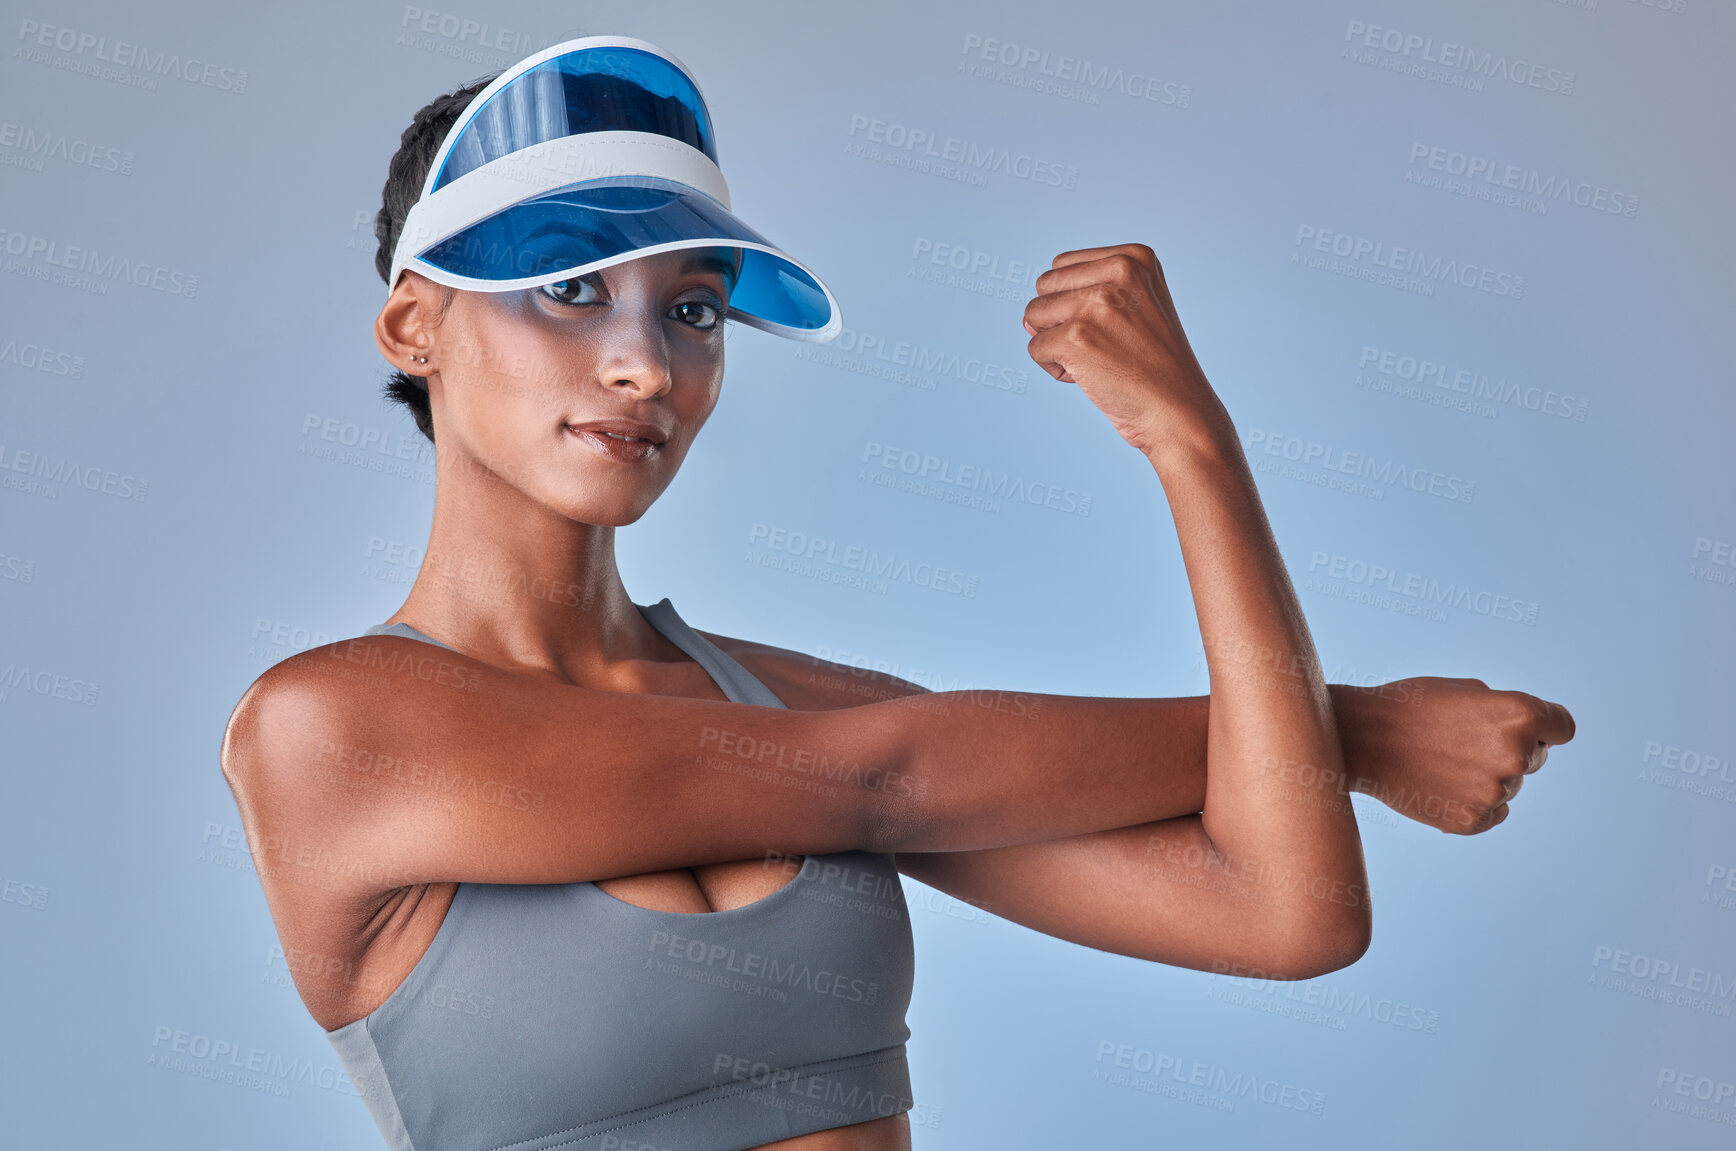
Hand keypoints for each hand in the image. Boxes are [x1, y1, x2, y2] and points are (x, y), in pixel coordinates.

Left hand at [1022, 243, 1226, 459]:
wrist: (1178, 411)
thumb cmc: (1154, 366)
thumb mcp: (1136, 307)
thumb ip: (1083, 295)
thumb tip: (1027, 319)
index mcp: (1133, 257)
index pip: (1062, 266)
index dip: (1075, 303)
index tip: (1112, 326)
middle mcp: (1117, 272)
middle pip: (1045, 287)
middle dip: (1061, 320)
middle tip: (1104, 345)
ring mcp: (1096, 304)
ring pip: (1034, 316)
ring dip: (1056, 344)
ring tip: (1098, 359)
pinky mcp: (1076, 337)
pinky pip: (1035, 348)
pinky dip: (1055, 368)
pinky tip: (1091, 376)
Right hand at [1331, 678, 1575, 834]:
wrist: (1360, 739)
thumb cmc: (1410, 706)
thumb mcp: (1466, 690)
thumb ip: (1507, 711)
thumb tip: (1529, 735)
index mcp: (1519, 715)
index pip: (1563, 727)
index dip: (1547, 726)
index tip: (1534, 729)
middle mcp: (1515, 755)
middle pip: (1535, 757)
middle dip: (1509, 748)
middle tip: (1463, 741)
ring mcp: (1495, 792)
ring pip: (1509, 785)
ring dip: (1486, 775)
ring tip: (1441, 761)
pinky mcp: (1473, 820)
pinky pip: (1492, 812)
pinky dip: (1471, 801)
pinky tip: (1439, 783)